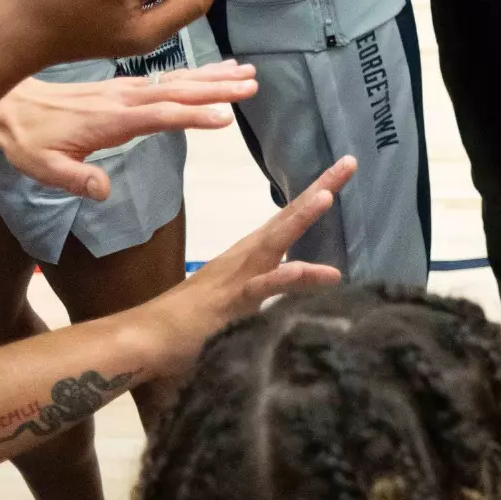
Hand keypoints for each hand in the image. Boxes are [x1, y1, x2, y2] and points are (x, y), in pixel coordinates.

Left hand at [0, 62, 255, 198]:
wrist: (7, 104)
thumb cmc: (26, 140)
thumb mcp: (41, 166)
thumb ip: (74, 178)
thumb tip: (102, 191)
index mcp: (111, 119)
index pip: (159, 116)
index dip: (192, 116)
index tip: (226, 117)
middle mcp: (124, 99)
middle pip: (178, 92)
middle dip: (216, 88)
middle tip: (252, 83)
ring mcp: (126, 90)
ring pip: (177, 81)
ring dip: (213, 77)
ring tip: (247, 72)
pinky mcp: (125, 88)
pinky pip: (167, 79)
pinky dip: (194, 74)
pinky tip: (213, 72)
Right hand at [134, 157, 354, 374]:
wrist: (151, 337)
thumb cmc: (199, 318)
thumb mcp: (249, 297)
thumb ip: (276, 285)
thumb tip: (301, 274)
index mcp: (255, 253)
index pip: (292, 217)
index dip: (320, 192)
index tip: (348, 166)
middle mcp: (250, 256)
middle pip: (289, 218)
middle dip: (320, 190)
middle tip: (349, 163)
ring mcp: (240, 275)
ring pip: (275, 243)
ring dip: (300, 219)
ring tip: (327, 197)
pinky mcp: (231, 302)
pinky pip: (259, 288)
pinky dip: (281, 278)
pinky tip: (303, 269)